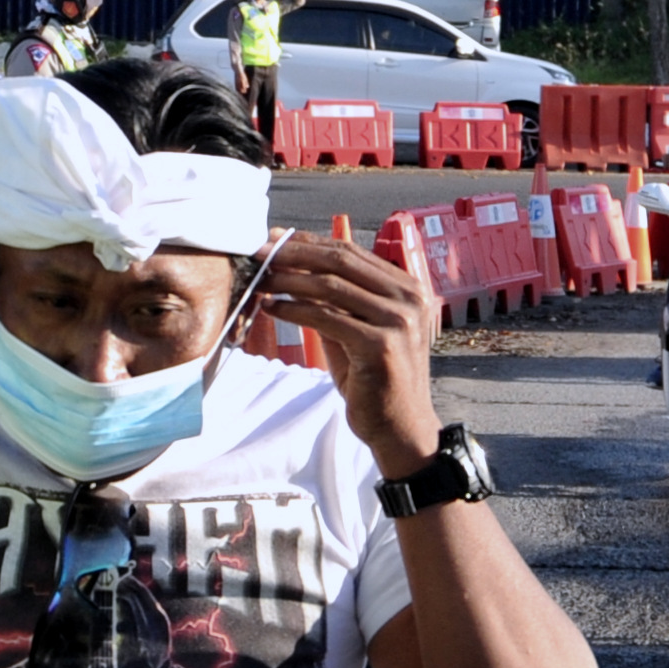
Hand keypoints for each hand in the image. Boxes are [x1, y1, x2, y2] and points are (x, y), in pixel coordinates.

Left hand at [262, 235, 443, 472]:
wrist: (400, 428)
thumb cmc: (376, 381)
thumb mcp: (356, 330)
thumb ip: (335, 301)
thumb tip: (293, 270)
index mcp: (408, 288)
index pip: (351, 252)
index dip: (309, 243)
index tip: (274, 239)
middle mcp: (409, 298)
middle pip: (341, 261)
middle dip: (294, 254)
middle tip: (259, 252)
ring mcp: (398, 320)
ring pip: (331, 286)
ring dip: (288, 280)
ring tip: (260, 280)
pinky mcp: (381, 345)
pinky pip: (327, 317)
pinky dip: (294, 309)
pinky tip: (271, 308)